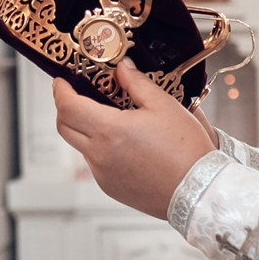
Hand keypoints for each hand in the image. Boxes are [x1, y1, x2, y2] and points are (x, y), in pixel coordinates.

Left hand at [51, 61, 216, 221]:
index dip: (60, 90)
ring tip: (111, 119)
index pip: (67, 107)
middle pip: (64, 127)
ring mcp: (102, 174)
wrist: (198, 190)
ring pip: (81, 146)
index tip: (61, 81)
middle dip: (65, 108)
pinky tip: (125, 144)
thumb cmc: (186, 150)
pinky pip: (96, 163)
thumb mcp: (164, 105)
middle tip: (77, 96)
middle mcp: (99, 155)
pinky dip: (101, 149)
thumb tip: (122, 68)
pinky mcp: (110, 188)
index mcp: (109, 130)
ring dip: (86, 130)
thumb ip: (137, 83)